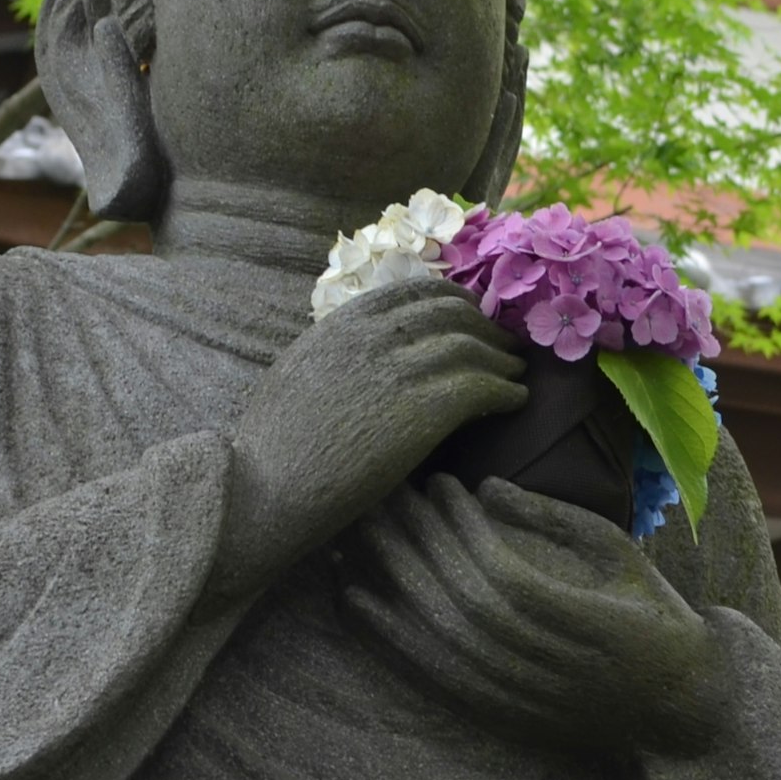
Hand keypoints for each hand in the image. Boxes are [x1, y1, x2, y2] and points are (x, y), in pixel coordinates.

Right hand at [216, 279, 520, 597]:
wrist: (264, 487)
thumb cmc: (272, 446)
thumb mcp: (296, 372)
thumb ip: (336, 351)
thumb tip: (364, 351)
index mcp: (343, 323)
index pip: (415, 292)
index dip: (453, 302)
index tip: (471, 317)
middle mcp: (376, 336)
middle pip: (452, 314)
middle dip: (485, 327)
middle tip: (505, 344)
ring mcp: (401, 370)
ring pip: (474, 348)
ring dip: (502, 359)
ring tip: (517, 373)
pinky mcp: (424, 411)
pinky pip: (483, 387)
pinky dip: (506, 391)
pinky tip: (515, 402)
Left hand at [341, 475, 726, 754]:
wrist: (678, 711)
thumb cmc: (653, 616)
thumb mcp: (622, 557)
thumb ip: (557, 521)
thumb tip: (486, 486)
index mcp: (592, 625)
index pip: (507, 576)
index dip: (465, 531)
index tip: (438, 484)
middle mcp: (553, 670)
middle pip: (463, 606)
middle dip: (418, 546)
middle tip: (386, 497)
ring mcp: (523, 701)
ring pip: (440, 644)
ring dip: (393, 587)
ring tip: (356, 537)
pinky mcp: (499, 719)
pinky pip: (431, 680)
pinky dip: (388, 640)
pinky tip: (354, 602)